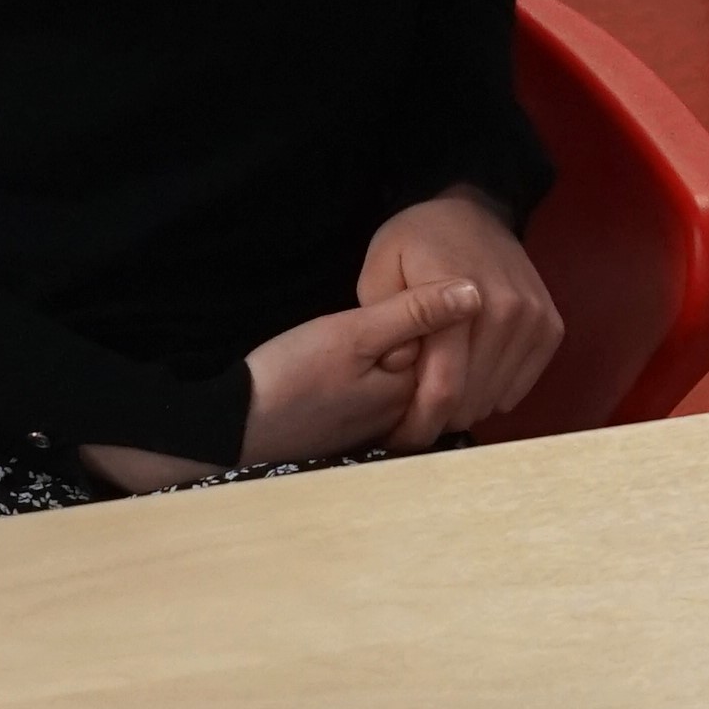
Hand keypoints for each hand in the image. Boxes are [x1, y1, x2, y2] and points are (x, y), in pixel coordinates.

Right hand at [68, 276, 482, 493]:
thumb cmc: (289, 377)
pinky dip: (373, 370)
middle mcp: (408, 415)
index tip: (403, 281)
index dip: (424, 304)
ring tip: (343, 341)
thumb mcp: (351, 334)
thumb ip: (414, 312)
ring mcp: (382, 425)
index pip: (449, 338)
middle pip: (429, 359)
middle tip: (359, 322)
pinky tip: (339, 363)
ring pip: (404, 373)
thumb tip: (476, 291)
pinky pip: (382, 391)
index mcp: (415, 392)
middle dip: (411, 330)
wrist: (232, 427)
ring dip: (390, 349)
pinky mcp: (357, 427)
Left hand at [358, 189, 563, 445]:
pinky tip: (471, 378)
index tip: (398, 440)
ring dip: (466, 407)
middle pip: (473, 399)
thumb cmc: (416, 242)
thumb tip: (399, 367)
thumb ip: (387, 322)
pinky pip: (523, 385)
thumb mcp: (380, 270)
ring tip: (438, 397)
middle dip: (438, 419)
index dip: (419, 424)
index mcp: (458, 298)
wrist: (472, 210)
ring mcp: (534, 317)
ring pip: (497, 396)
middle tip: (412, 418)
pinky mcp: (550, 326)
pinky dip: (494, 391)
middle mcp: (506, 309)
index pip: (444, 387)